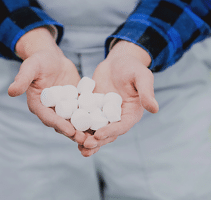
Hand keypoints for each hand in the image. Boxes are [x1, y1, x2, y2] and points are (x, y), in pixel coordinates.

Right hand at [8, 27, 85, 144]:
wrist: (52, 57)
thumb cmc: (39, 60)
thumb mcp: (31, 67)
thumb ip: (22, 79)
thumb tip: (11, 92)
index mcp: (38, 105)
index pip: (48, 118)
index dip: (59, 125)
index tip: (70, 130)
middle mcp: (51, 110)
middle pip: (62, 124)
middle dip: (74, 133)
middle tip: (86, 139)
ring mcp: (63, 108)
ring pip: (74, 122)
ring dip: (84, 130)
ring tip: (96, 137)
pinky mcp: (74, 103)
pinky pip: (82, 112)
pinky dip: (91, 119)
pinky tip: (102, 123)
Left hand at [79, 40, 158, 156]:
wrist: (117, 62)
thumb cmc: (132, 67)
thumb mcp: (141, 77)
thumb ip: (147, 92)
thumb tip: (155, 109)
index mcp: (130, 113)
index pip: (121, 126)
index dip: (111, 132)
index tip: (98, 135)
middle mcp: (117, 117)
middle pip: (107, 133)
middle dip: (97, 141)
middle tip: (85, 145)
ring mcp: (103, 114)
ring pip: (95, 130)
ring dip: (86, 139)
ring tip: (77, 145)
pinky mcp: (93, 109)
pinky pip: (85, 119)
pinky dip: (78, 126)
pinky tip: (68, 130)